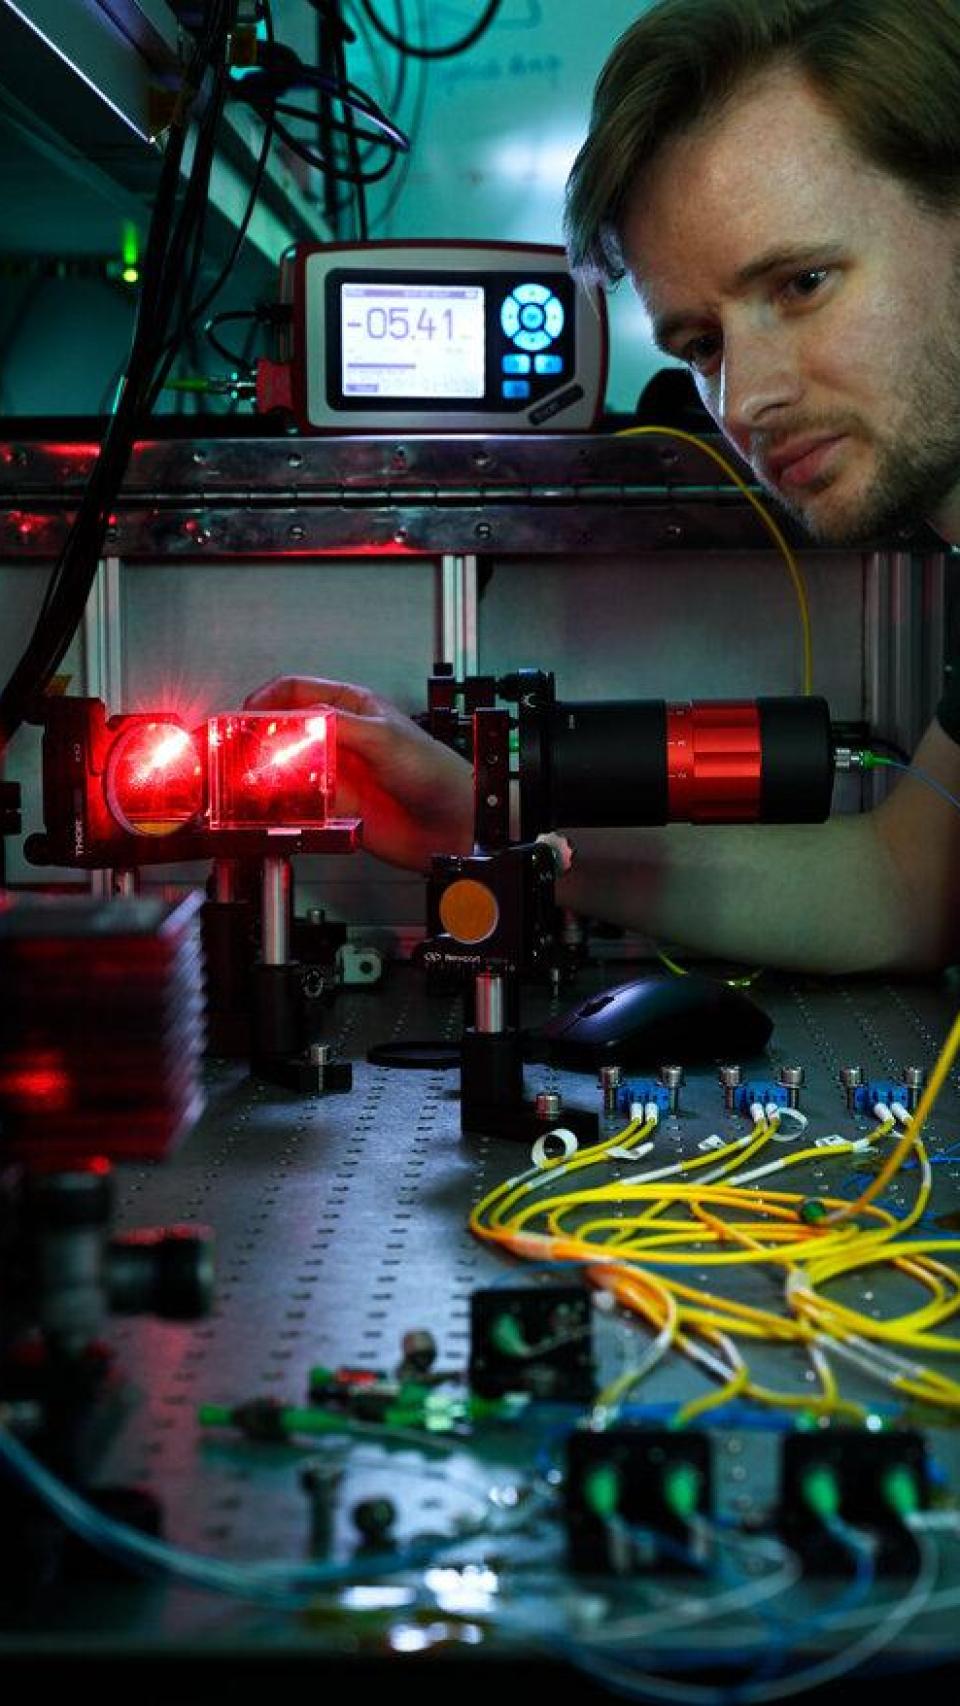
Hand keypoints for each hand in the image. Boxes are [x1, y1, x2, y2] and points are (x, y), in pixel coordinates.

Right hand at [243, 675, 473, 870]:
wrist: (453, 824)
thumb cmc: (436, 772)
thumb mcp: (383, 737)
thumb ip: (336, 725)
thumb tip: (294, 720)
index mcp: (353, 707)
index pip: (297, 691)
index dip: (267, 699)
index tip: (245, 715)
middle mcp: (341, 738)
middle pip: (285, 730)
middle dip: (260, 738)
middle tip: (239, 751)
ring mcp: (336, 772)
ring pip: (287, 768)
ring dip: (267, 774)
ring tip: (251, 780)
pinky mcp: (336, 806)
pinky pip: (299, 803)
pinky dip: (283, 805)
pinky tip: (277, 805)